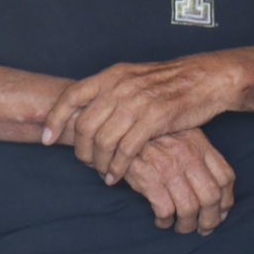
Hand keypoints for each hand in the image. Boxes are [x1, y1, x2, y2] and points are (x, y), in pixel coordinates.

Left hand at [40, 54, 244, 181]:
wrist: (207, 79)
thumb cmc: (169, 84)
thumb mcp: (133, 79)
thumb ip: (110, 92)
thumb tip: (84, 112)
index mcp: (112, 75)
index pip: (72, 96)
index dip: (55, 119)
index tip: (46, 139)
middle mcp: (120, 86)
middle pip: (85, 124)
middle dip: (81, 149)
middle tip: (85, 163)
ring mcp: (137, 102)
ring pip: (103, 140)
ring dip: (99, 163)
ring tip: (102, 174)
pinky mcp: (154, 119)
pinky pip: (126, 150)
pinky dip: (117, 167)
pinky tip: (115, 177)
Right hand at [118, 128, 235, 234]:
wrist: (118, 129)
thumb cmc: (149, 137)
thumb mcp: (179, 135)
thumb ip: (198, 155)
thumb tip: (215, 189)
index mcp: (199, 144)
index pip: (225, 177)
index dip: (226, 201)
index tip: (221, 213)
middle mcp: (188, 155)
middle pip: (211, 196)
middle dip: (210, 220)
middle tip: (204, 229)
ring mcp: (168, 167)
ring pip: (189, 208)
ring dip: (187, 225)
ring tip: (181, 228)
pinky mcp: (148, 178)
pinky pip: (165, 210)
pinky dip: (165, 221)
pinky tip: (161, 221)